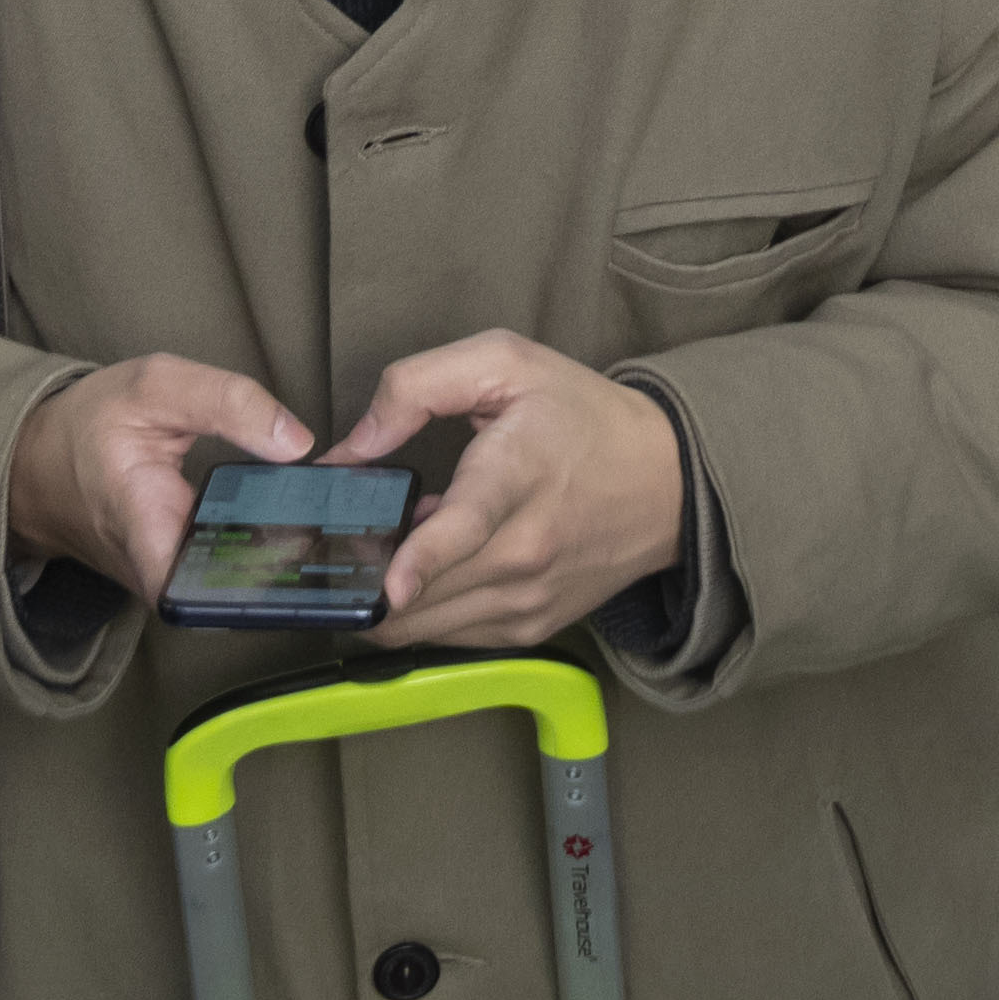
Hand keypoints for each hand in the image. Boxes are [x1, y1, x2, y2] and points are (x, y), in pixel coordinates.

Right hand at [10, 353, 318, 603]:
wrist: (43, 464)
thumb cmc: (91, 426)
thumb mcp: (154, 386)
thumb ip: (227, 402)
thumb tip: (296, 442)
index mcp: (144, 525)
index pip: (198, 590)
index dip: (259, 579)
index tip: (303, 544)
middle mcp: (157, 572)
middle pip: (236, 593)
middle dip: (293, 566)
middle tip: (336, 528)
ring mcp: (168, 583)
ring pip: (237, 589)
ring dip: (284, 561)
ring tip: (326, 523)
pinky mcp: (179, 581)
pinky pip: (229, 577)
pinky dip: (264, 552)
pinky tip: (297, 525)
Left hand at [332, 333, 687, 649]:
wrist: (669, 482)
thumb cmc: (582, 417)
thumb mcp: (504, 363)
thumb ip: (415, 388)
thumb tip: (351, 448)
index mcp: (518, 475)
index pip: (466, 529)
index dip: (421, 561)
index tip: (387, 587)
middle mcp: (526, 551)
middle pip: (427, 593)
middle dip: (362, 579)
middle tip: (329, 546)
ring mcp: (529, 599)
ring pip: (428, 626)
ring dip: (388, 598)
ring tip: (386, 549)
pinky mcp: (531, 627)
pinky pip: (450, 636)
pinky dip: (423, 610)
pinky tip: (427, 569)